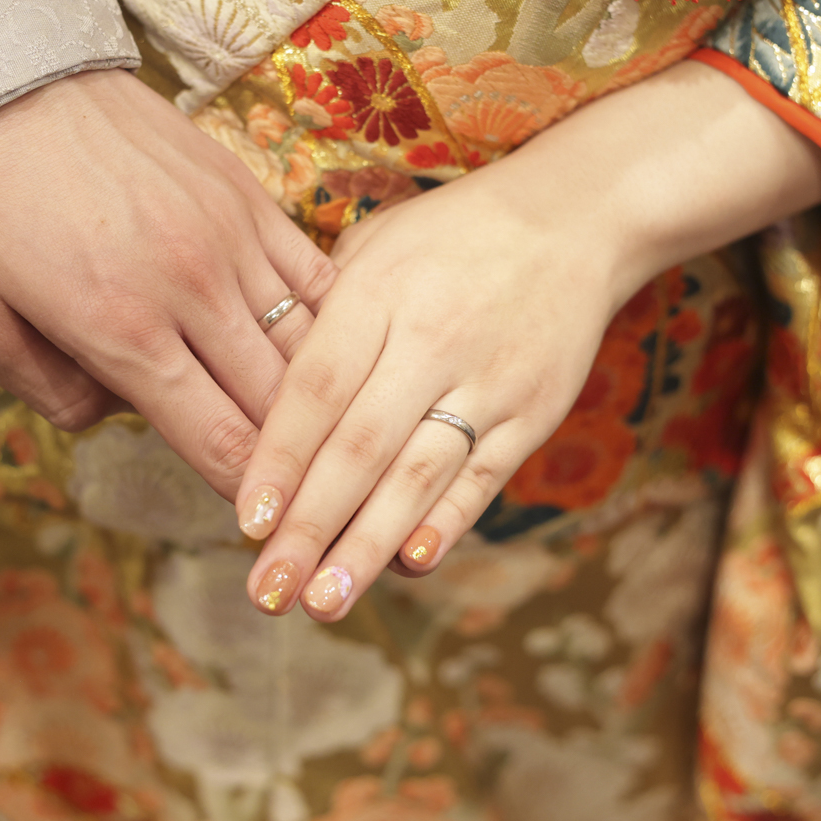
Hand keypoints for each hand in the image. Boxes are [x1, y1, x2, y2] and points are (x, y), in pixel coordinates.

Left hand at [0, 68, 336, 498]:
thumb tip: (116, 413)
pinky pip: (312, 274)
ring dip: (311, 395)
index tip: (259, 521)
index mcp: (121, 332)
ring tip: (314, 426)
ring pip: (305, 344)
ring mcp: (229, 237)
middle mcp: (190, 291)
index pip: (217, 442)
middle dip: (289, 458)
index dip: (247, 495)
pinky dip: (322, 321)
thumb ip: (50, 393)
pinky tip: (321, 347)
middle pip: (275, 404)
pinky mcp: (246, 194)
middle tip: (293, 486)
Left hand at [234, 60, 820, 618]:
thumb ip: (319, 315)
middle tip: (268, 591)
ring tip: (325, 601)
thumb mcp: (373, 245)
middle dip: (310, 526)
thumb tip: (257, 394)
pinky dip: (447, 522)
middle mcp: (432, 340)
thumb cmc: (449, 236)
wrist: (574, 219)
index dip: (279, 460)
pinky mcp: (533, 411)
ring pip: (419, 474)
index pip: (316, 389)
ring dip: (369, 544)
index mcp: (377, 294)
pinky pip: (484, 476)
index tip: (246, 522)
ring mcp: (488, 380)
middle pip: (360, 447)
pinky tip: (411, 565)